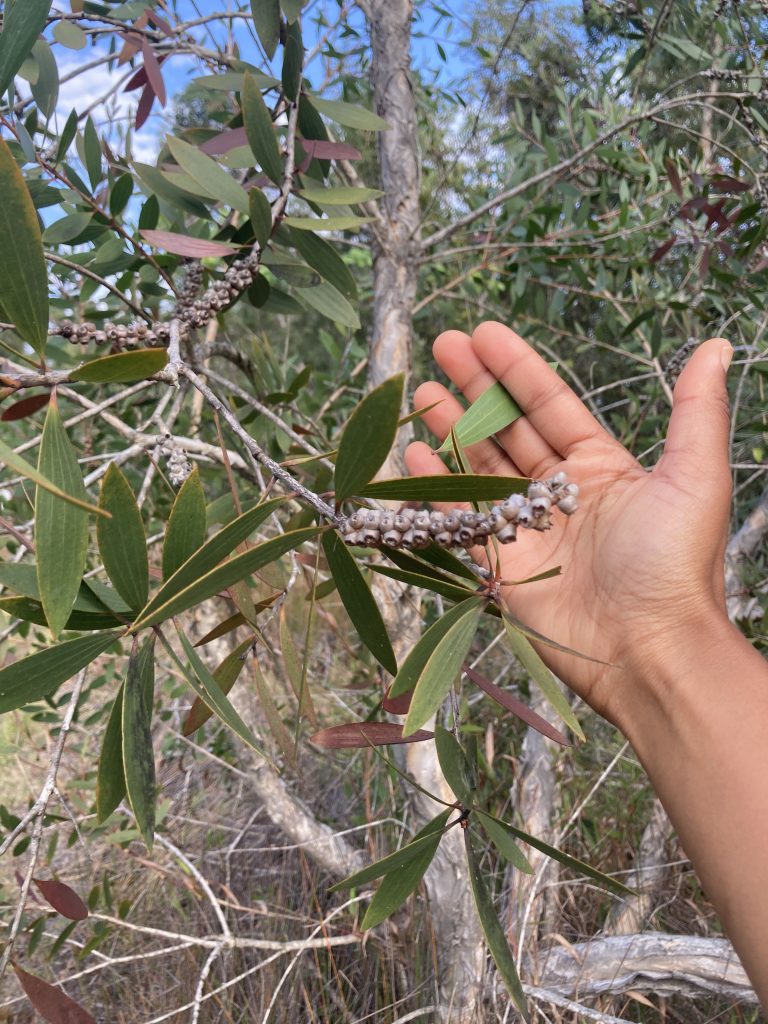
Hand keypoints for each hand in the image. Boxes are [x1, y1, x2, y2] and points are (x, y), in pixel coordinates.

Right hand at [405, 322, 733, 728]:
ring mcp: (527, 529)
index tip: (482, 333)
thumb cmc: (675, 563)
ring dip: (451, 429)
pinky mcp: (501, 567)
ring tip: (421, 393)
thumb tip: (716, 345)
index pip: (549, 405)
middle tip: (442, 346)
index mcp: (601, 468)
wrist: (649, 650)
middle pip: (508, 428)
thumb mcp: (694, 477)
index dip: (515, 368)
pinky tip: (416, 455)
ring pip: (480, 468)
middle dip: (475, 388)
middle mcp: (560, 493)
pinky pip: (462, 518)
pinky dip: (438, 487)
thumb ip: (695, 410)